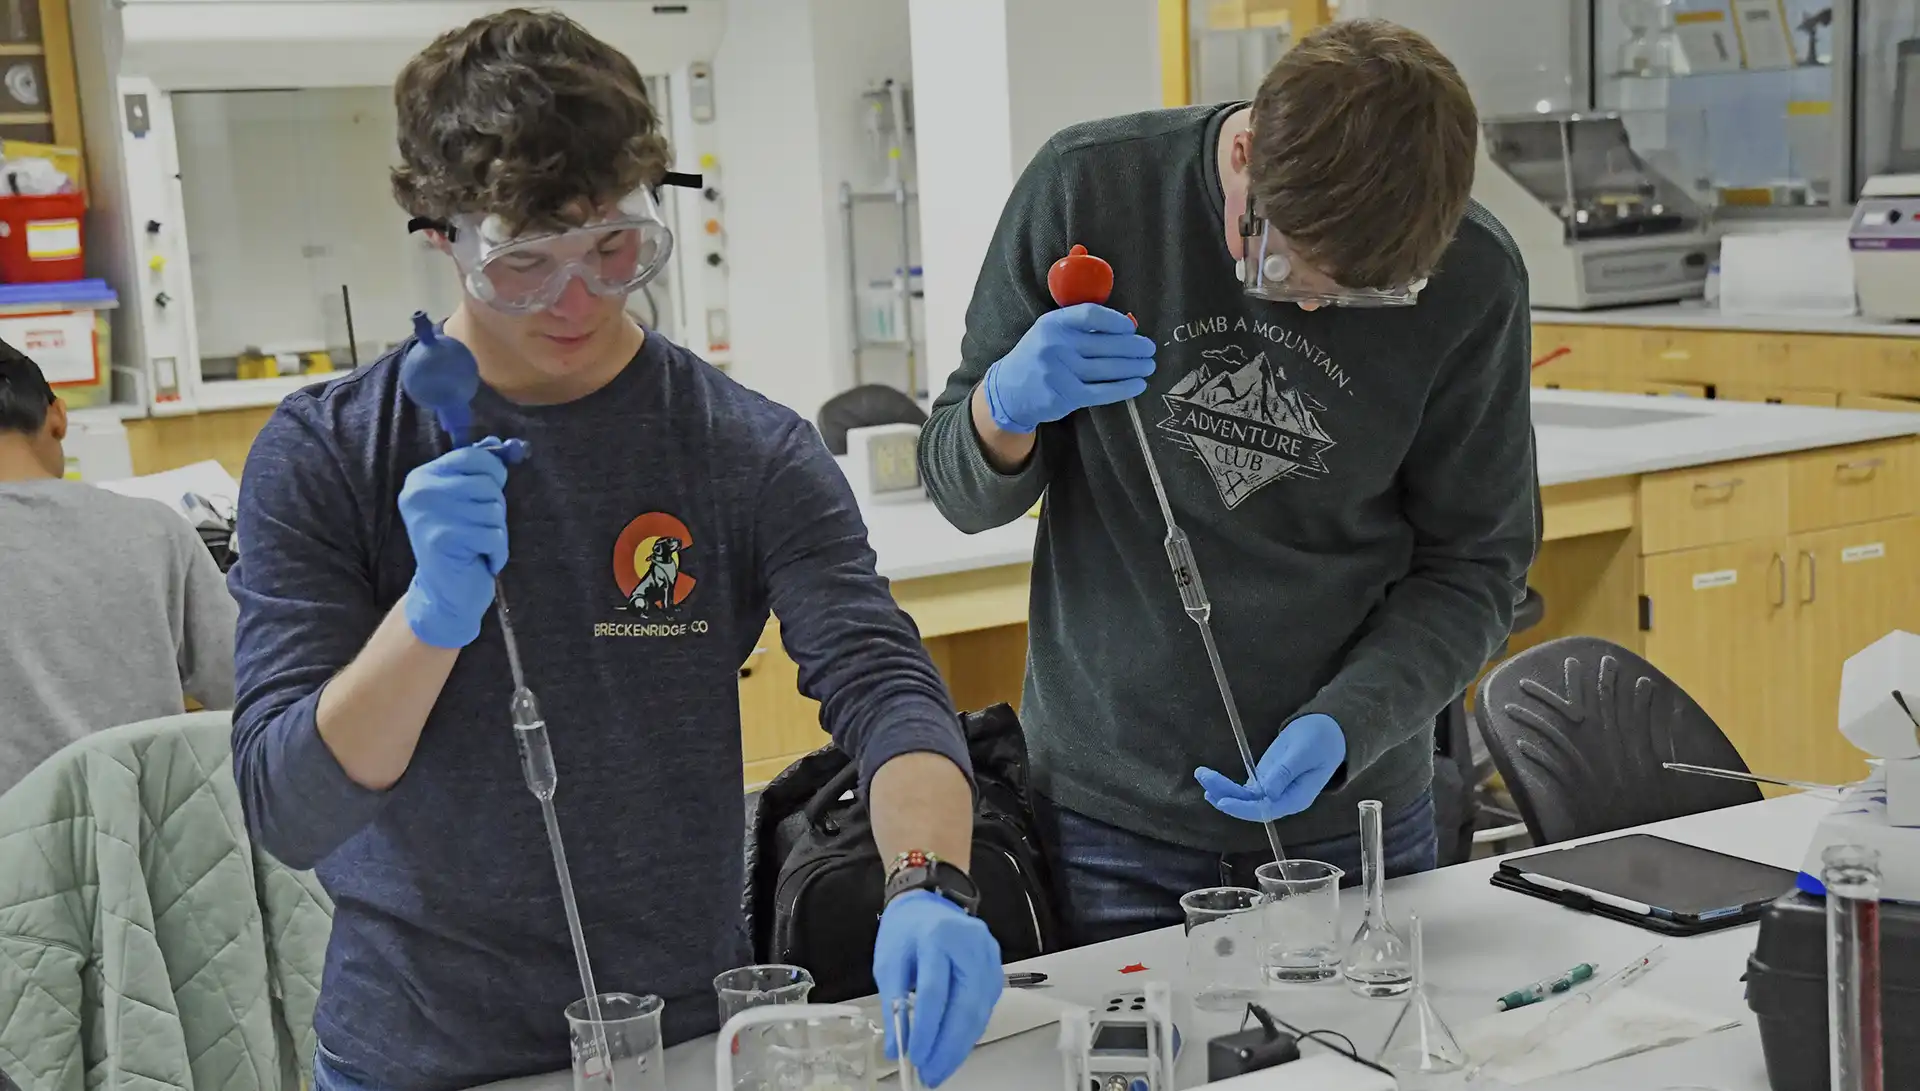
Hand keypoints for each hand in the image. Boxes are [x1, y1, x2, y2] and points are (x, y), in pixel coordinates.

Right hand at [399, 439, 511, 648]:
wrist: (444, 595)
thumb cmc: (461, 544)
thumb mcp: (465, 503)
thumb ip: (477, 472)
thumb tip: (499, 443)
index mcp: (422, 478)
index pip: (471, 456)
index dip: (493, 473)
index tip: (489, 492)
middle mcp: (420, 493)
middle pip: (487, 483)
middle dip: (495, 508)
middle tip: (479, 529)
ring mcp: (429, 515)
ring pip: (493, 510)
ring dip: (496, 532)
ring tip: (478, 546)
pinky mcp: (442, 539)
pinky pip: (494, 535)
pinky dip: (497, 551)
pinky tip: (480, 559)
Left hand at [873, 890, 1002, 1086]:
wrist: (930, 902)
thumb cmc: (906, 930)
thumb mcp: (889, 961)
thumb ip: (893, 1004)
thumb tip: (896, 1047)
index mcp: (939, 937)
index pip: (935, 992)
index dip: (925, 1029)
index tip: (914, 1057)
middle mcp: (971, 945)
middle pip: (965, 1006)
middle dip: (947, 1047)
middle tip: (931, 1074)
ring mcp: (989, 957)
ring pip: (979, 1012)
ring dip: (959, 1046)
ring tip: (939, 1068)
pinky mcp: (996, 969)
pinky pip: (984, 1008)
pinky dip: (968, 1033)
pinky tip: (953, 1049)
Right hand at [981, 303, 1155, 433]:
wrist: (1009, 390)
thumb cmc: (1038, 356)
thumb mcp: (1051, 333)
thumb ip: (1081, 329)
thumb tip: (1127, 329)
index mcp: (1053, 324)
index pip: (1091, 315)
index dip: (1116, 321)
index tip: (1131, 328)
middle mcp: (1055, 345)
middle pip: (1105, 344)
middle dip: (1133, 347)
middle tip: (1150, 349)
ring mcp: (1060, 372)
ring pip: (1106, 369)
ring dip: (1133, 368)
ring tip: (1148, 366)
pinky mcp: (1065, 396)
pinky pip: (1102, 391)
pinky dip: (1123, 389)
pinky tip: (1138, 385)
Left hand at [1195, 713, 1346, 822]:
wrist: (1329, 731)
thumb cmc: (1322, 740)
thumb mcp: (1304, 752)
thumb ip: (1285, 772)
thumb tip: (1266, 793)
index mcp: (1297, 798)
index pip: (1265, 809)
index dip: (1242, 808)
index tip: (1223, 801)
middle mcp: (1283, 800)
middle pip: (1250, 806)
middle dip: (1226, 796)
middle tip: (1204, 779)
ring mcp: (1274, 791)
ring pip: (1244, 798)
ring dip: (1222, 790)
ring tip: (1202, 776)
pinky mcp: (1266, 781)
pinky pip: (1245, 790)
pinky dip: (1228, 787)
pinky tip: (1212, 783)